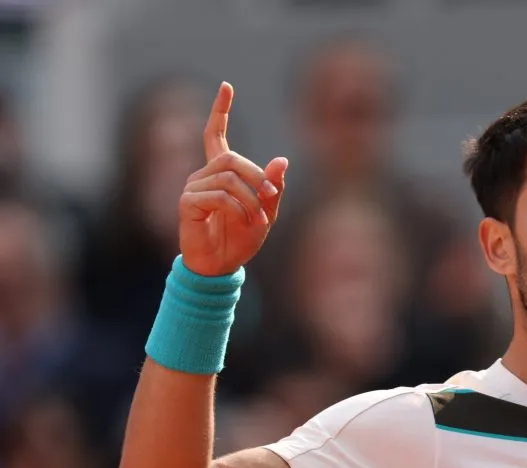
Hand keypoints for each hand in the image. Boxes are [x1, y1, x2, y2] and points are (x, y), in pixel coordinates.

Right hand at [179, 82, 287, 275]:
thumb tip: (282, 160)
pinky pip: (218, 197)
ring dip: (251, 200)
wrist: (221, 267)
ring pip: (228, 179)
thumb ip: (273, 188)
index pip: (215, 134)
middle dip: (258, 177)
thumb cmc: (241, 240)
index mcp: (220, 173)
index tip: (226, 86)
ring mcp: (192, 188)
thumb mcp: (267, 213)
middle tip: (272, 197)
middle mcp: (203, 175)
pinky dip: (238, 210)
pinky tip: (246, 223)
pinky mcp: (187, 204)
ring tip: (259, 220)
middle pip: (232, 159)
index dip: (220, 111)